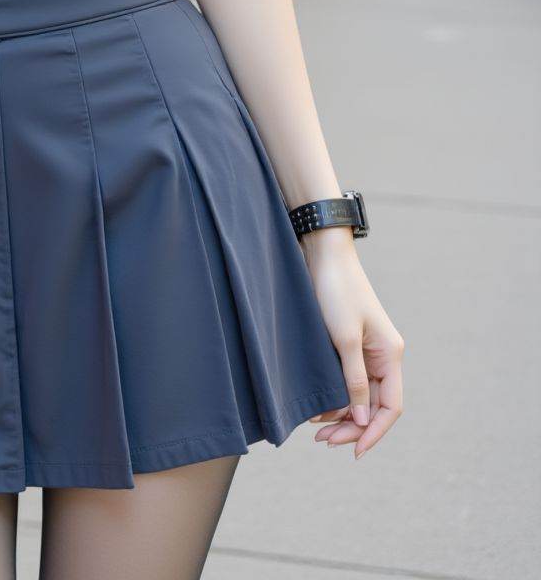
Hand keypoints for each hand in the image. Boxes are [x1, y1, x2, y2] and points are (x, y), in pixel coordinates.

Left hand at [301, 235, 404, 459]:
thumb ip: (355, 381)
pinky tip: (317, 406)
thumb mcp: (344, 339)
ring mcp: (366, 351)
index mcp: (390, 355)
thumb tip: (363, 421)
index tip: (354, 452)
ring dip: (341, 414)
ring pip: (359, 396)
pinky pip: (347, 381)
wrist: (323, 254)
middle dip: (352, 427)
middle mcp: (383, 356)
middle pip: (374, 405)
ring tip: (316, 427)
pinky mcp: (348, 344)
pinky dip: (335, 396)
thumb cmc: (336, 292)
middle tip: (323, 441)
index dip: (374, 432)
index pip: (390, 407)